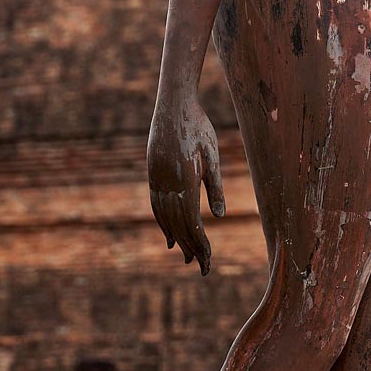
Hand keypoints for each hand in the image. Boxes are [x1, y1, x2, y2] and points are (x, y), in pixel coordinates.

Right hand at [147, 90, 225, 275]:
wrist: (173, 104)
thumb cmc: (198, 127)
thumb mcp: (211, 155)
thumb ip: (215, 187)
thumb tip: (219, 217)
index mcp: (185, 179)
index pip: (192, 222)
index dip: (200, 243)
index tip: (208, 260)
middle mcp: (166, 183)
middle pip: (177, 224)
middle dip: (190, 246)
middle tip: (201, 266)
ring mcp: (155, 179)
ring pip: (164, 217)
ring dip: (176, 238)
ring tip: (186, 255)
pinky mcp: (152, 174)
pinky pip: (156, 206)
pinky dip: (163, 223)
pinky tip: (169, 236)